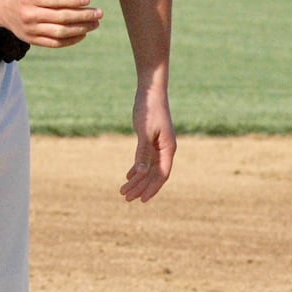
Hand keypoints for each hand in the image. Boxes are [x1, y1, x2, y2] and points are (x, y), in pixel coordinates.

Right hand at [3, 0, 101, 47]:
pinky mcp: (32, 40)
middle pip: (61, 17)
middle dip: (83, 16)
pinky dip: (71, 40)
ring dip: (81, 29)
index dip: (73, 0)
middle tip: (99, 13)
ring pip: (60, 32)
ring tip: (95, 24)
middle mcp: (29, 14)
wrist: (5, 6)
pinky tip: (83, 33)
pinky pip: (55, 43)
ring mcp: (30, 29)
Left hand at [120, 86, 175, 201]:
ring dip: (137, 180)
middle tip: (126, 198)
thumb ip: (143, 153)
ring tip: (123, 191)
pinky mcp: (152, 139)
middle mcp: (166, 149)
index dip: (152, 189)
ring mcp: (159, 145)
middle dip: (141, 187)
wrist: (151, 90)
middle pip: (154, 174)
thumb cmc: (149, 109)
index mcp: (168, 148)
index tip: (141, 200)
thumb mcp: (144, 132)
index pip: (162, 174)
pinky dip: (137, 168)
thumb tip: (141, 174)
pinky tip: (128, 176)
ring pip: (149, 168)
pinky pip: (146, 159)